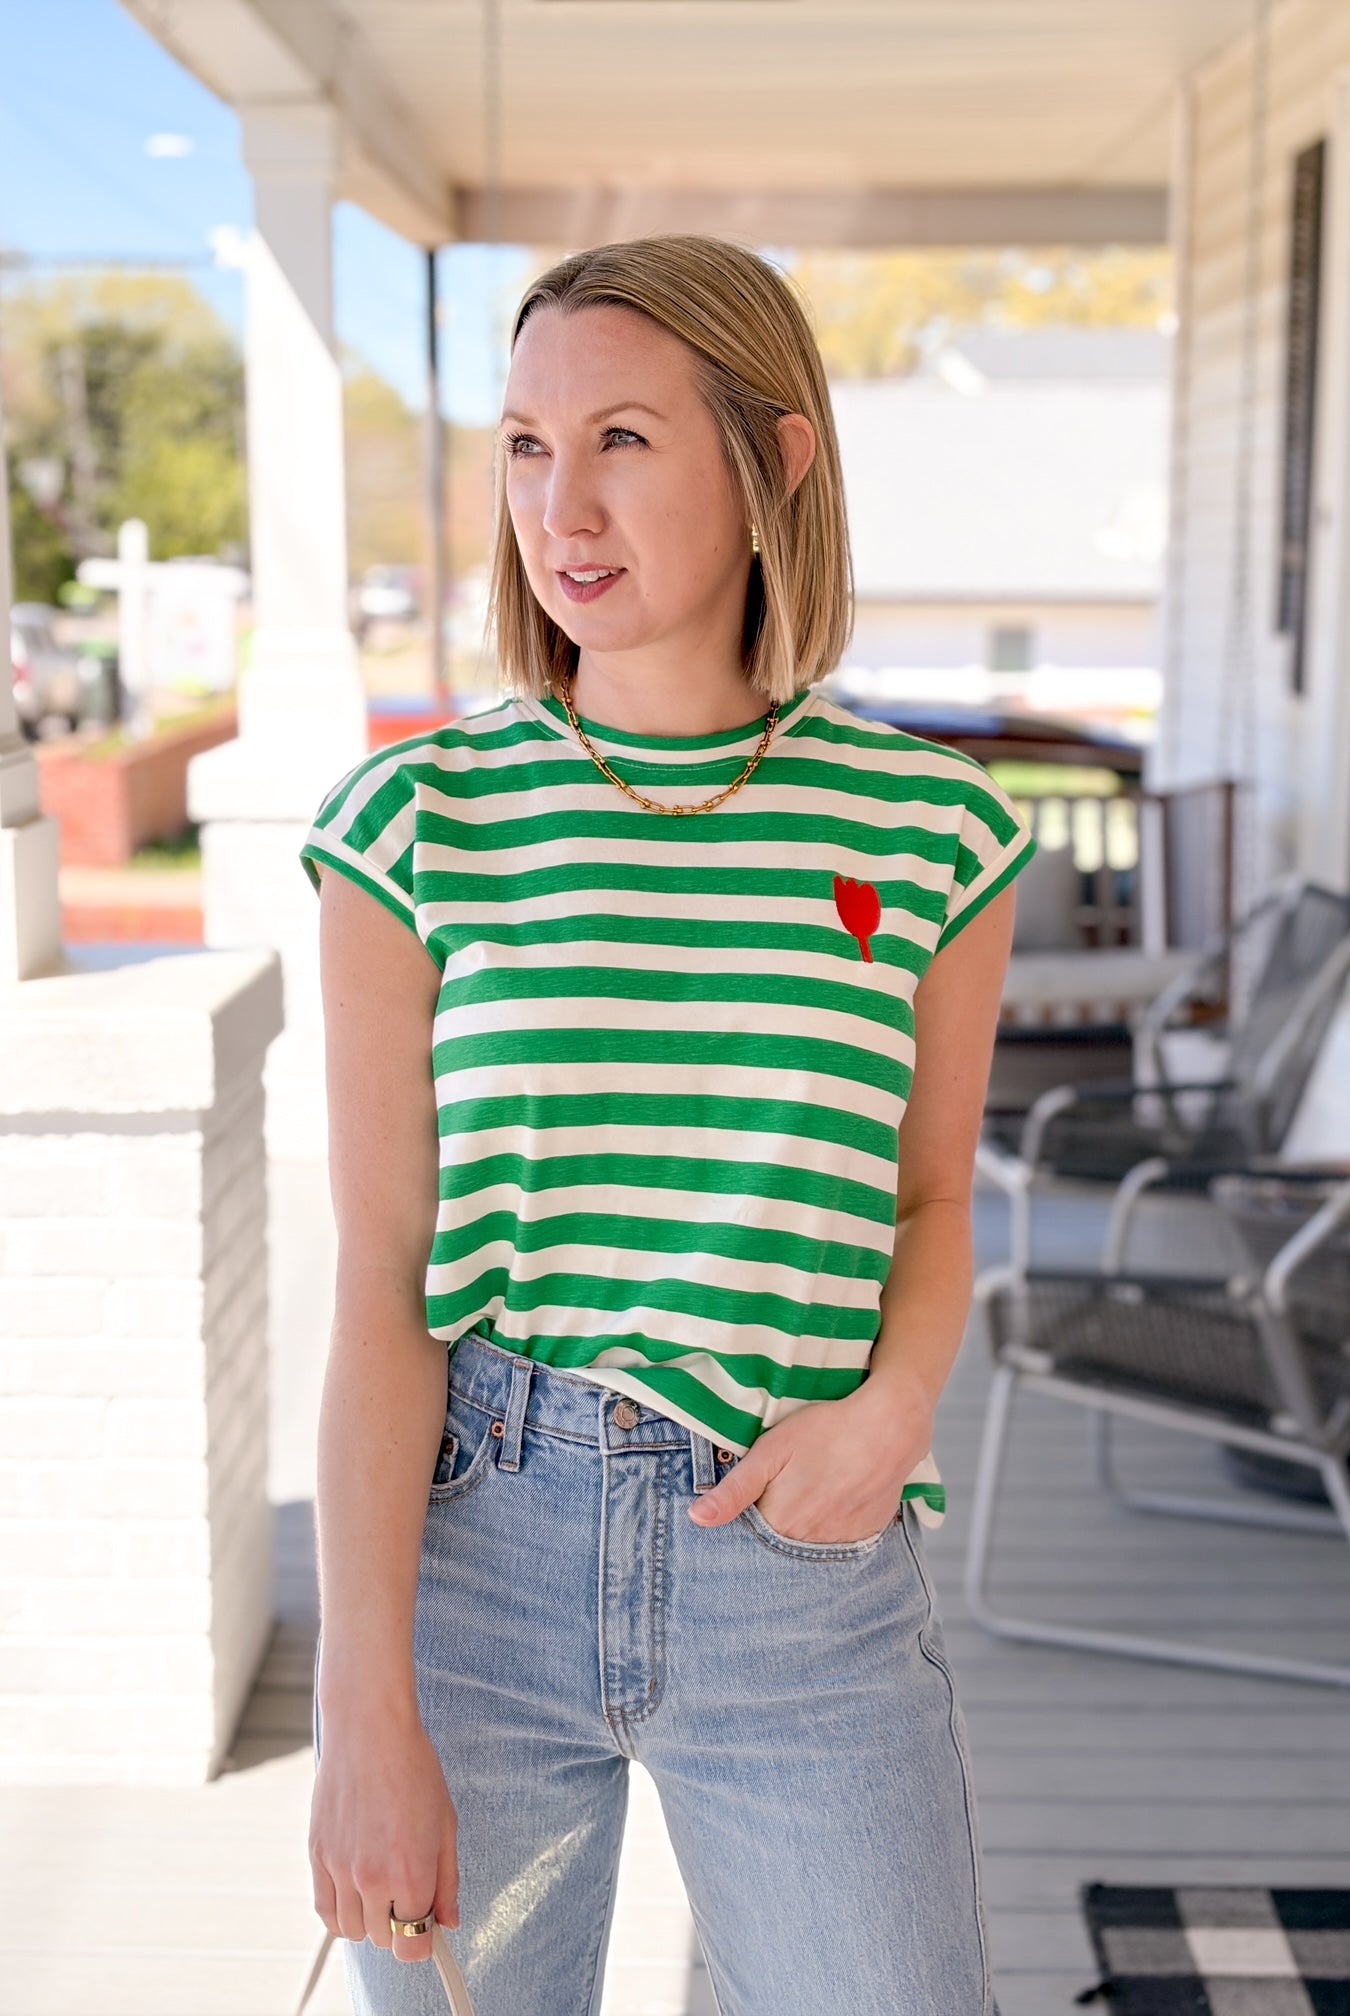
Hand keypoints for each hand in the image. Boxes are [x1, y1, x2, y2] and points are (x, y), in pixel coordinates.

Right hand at [310, 1702, 460, 1962]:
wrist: (369, 1730)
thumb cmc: (413, 1769)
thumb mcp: (446, 1825)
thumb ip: (448, 1881)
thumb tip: (449, 1921)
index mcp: (411, 1872)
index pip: (412, 1948)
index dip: (423, 1942)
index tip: (428, 1928)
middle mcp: (373, 1879)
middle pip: (383, 1940)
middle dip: (399, 1924)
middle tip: (408, 1891)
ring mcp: (340, 1869)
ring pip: (352, 1931)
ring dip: (370, 1919)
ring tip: (383, 1885)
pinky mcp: (317, 1856)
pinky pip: (325, 1912)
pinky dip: (341, 1913)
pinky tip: (356, 1892)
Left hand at [687, 1374, 935, 1544]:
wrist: (889, 1427)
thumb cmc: (825, 1431)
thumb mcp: (771, 1450)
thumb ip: (735, 1489)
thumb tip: (697, 1519)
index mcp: (780, 1523)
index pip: (747, 1541)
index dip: (740, 1524)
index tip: (744, 1507)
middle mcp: (809, 1543)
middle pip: (777, 1548)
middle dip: (769, 1533)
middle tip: (781, 1494)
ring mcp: (841, 1543)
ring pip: (808, 1548)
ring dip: (800, 1532)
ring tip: (806, 1497)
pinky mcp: (866, 1535)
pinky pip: (839, 1544)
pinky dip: (829, 1529)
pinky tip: (831, 1502)